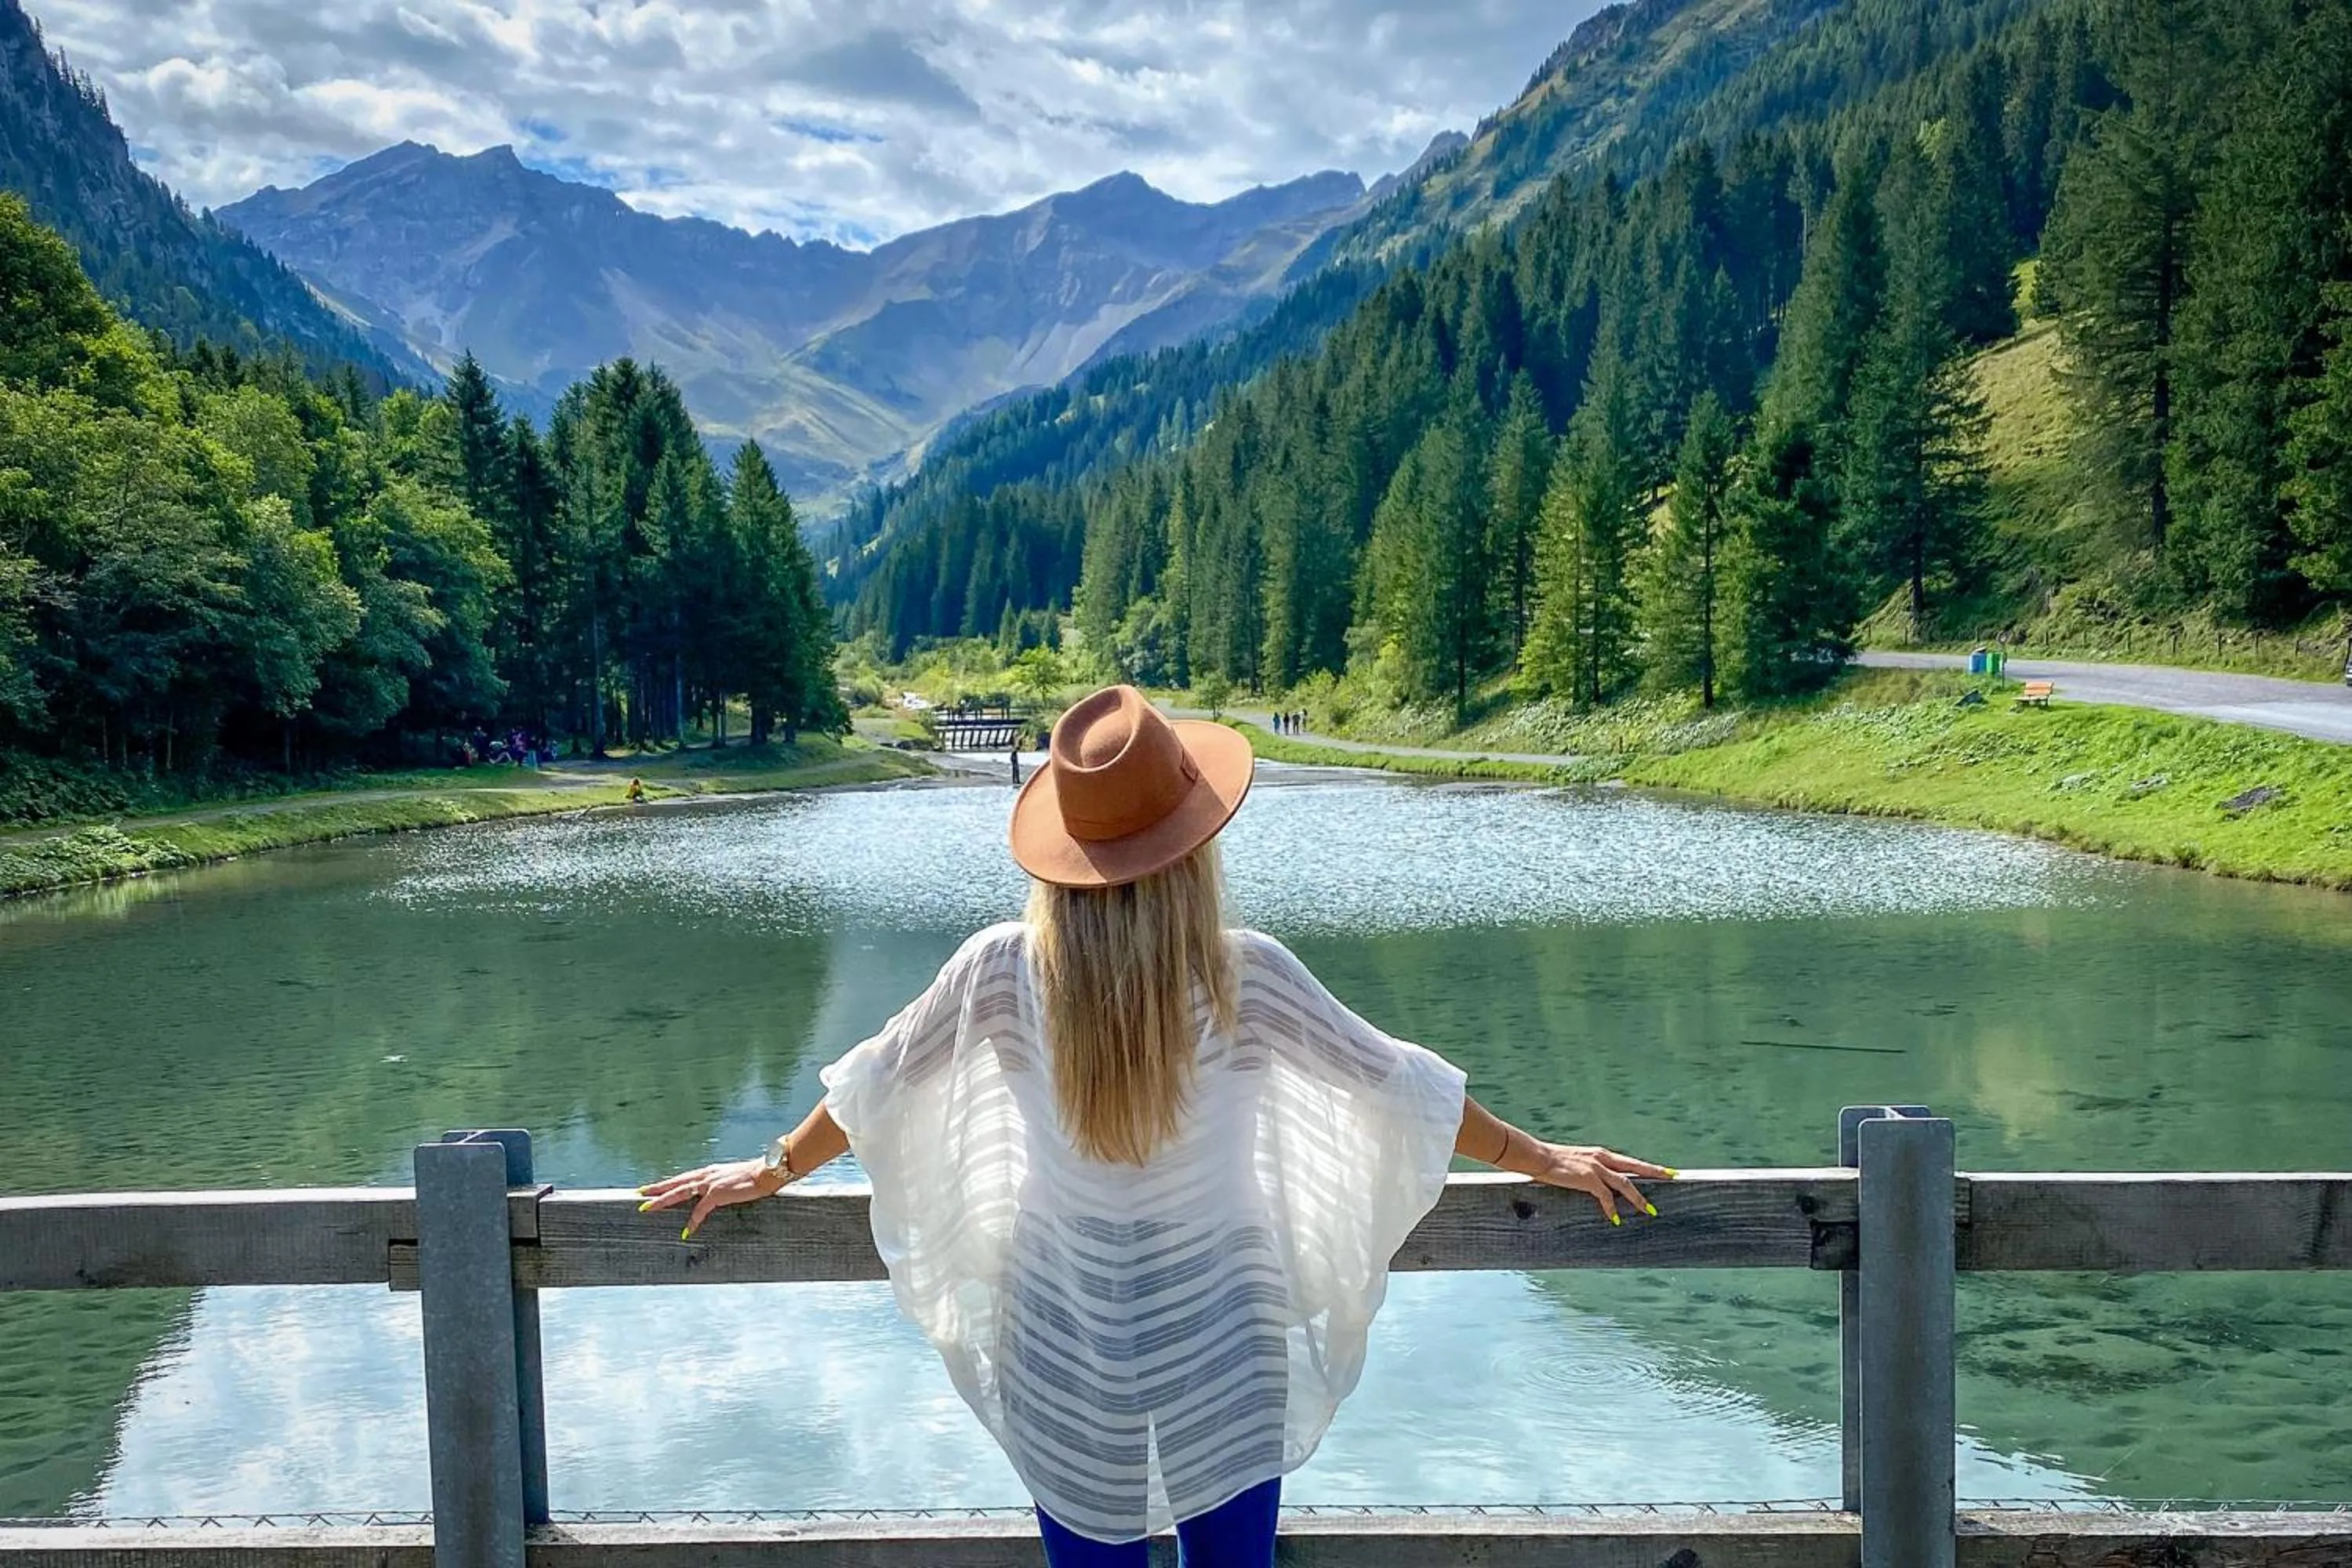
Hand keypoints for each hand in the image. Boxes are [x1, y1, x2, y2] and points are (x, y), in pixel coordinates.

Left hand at [637, 1158, 784, 1239]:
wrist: (767, 1172)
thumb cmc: (756, 1175)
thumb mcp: (734, 1179)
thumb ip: (724, 1185)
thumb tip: (723, 1191)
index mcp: (709, 1171)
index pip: (683, 1177)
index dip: (667, 1183)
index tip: (653, 1187)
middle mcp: (706, 1175)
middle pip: (675, 1182)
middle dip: (656, 1189)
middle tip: (639, 1193)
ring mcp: (710, 1184)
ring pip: (679, 1192)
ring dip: (662, 1200)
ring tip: (648, 1206)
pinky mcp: (716, 1194)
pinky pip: (700, 1210)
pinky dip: (693, 1221)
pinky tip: (687, 1231)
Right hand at [1527, 1144, 1674, 1225]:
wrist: (1538, 1156)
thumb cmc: (1553, 1161)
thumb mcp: (1577, 1162)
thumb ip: (1590, 1170)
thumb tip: (1595, 1182)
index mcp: (1601, 1154)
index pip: (1630, 1162)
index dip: (1648, 1167)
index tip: (1665, 1171)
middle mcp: (1602, 1158)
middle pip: (1635, 1167)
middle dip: (1655, 1173)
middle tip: (1673, 1177)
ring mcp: (1596, 1168)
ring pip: (1625, 1184)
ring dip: (1638, 1198)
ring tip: (1649, 1210)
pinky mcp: (1588, 1179)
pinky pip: (1605, 1197)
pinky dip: (1611, 1208)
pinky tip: (1614, 1218)